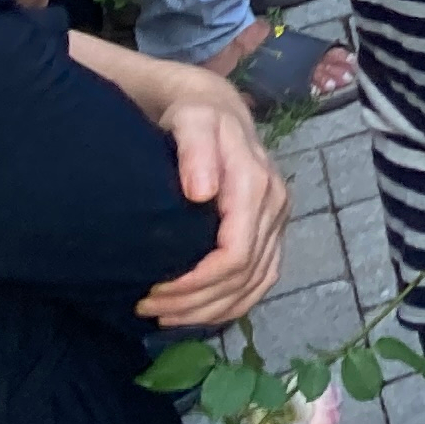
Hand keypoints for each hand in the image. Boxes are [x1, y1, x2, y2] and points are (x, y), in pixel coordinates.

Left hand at [133, 74, 288, 328]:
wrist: (214, 108)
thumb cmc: (194, 118)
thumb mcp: (189, 122)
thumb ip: (195, 152)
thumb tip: (203, 193)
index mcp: (256, 186)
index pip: (236, 255)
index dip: (196, 284)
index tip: (154, 292)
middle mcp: (275, 206)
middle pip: (244, 276)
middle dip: (195, 301)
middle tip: (147, 306)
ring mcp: (278, 220)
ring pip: (255, 284)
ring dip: (211, 309)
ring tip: (166, 315)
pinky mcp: (273, 230)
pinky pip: (264, 280)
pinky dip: (234, 304)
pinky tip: (201, 312)